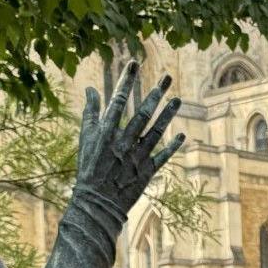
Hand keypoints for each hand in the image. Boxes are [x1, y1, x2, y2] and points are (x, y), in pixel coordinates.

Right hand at [74, 61, 185, 212]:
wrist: (96, 203)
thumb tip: (90, 89)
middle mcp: (123, 143)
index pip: (117, 101)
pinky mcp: (146, 171)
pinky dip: (173, 146)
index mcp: (106, 133)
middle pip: (142, 113)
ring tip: (177, 99)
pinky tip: (182, 135)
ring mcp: (136, 157)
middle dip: (155, 93)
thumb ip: (90, 114)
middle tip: (166, 76)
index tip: (134, 63)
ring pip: (156, 131)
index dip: (126, 81)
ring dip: (168, 114)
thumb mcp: (85, 140)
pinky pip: (163, 156)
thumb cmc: (89, 168)